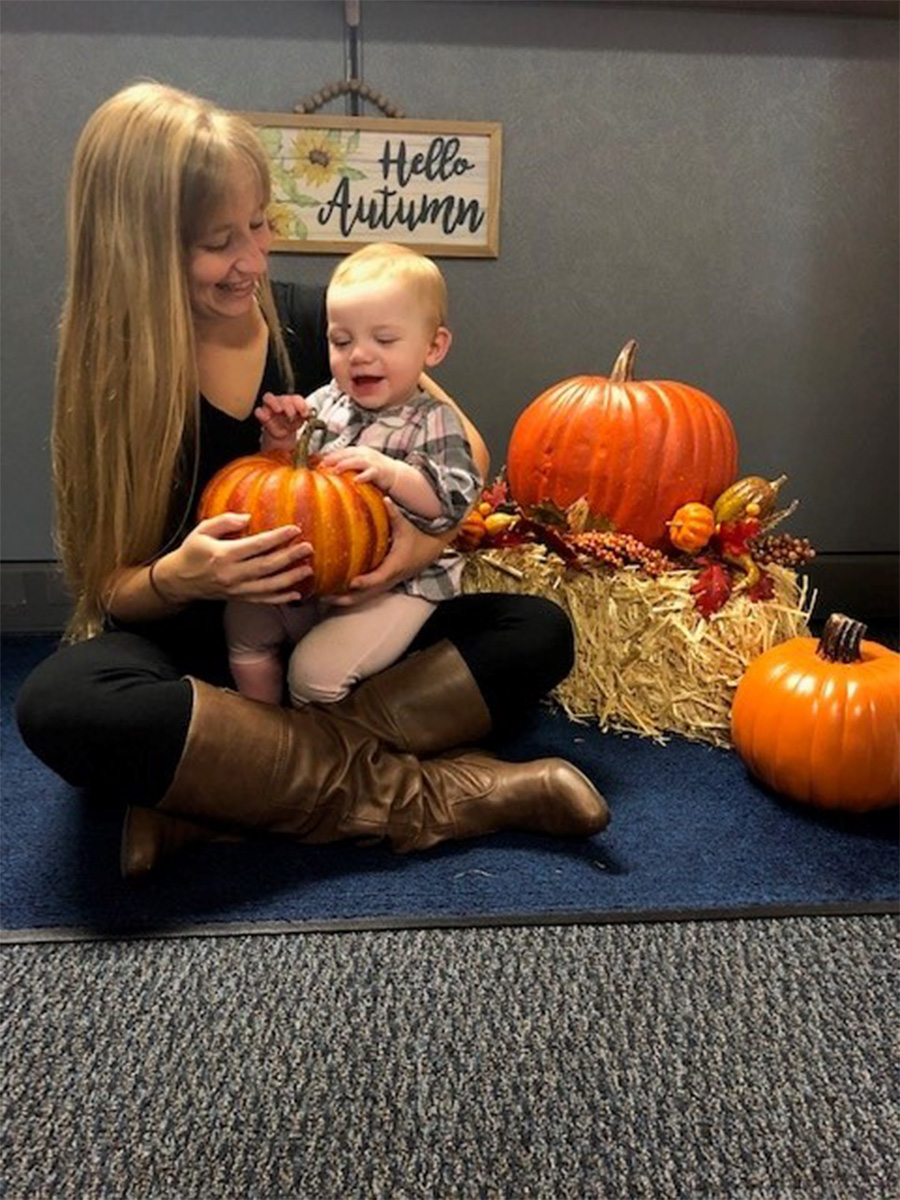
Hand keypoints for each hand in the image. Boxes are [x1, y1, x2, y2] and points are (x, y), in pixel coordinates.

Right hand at [167, 512, 313, 603]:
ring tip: (307, 570)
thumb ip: (225, 521)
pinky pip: (263, 600)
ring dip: (290, 578)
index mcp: (224, 555)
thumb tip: (248, 517)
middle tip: (307, 548)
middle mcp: (232, 574)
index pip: (256, 545)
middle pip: (267, 566)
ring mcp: (236, 589)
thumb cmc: (192, 552)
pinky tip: (296, 594)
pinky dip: (280, 598)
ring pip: (268, 586)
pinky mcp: (238, 598)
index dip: (277, 537)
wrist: (179, 581)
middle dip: (289, 557)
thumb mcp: (202, 531)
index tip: (294, 529)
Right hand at [255, 392, 310, 453]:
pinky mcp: (262, 414)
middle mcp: (281, 401)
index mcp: (293, 401)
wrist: (284, 433)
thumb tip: (308, 414)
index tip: (305, 414)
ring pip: (268, 397)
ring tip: (279, 410)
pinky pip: (259, 411)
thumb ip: (305, 415)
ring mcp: (270, 406)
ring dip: (274, 403)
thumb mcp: (302, 420)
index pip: (296, 398)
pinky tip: (267, 417)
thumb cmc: (293, 422)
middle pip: (283, 398)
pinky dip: (262, 413)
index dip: (301, 404)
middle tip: (292, 415)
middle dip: (288, 405)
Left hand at [321, 445, 397, 490]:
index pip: (342, 451)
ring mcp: (373, 462)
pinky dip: (363, 476)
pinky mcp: (379, 471)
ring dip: (345, 465)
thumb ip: (348, 465)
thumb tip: (330, 470)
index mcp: (360, 451)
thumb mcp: (361, 464)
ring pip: (357, 461)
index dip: (330, 455)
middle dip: (334, 458)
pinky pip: (370, 473)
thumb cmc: (376, 471)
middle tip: (323, 464)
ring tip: (335, 470)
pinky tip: (356, 480)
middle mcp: (365, 454)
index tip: (319, 462)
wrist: (396, 475)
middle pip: (347, 453)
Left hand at [327, 499, 449, 606]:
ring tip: (323, 598)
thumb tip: (385, 499)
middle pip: (366, 595)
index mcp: (394, 566)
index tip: (352, 582)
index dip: (365, 581)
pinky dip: (349, 596)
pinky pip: (364, 594)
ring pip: (363, 598)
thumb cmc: (415, 538)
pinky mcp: (382, 585)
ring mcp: (385, 584)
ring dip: (344, 600)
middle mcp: (388, 579)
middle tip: (326, 598)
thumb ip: (394, 514)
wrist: (428, 552)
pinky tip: (333, 593)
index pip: (378, 577)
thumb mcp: (405, 526)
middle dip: (346, 598)